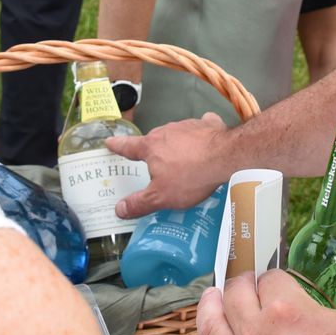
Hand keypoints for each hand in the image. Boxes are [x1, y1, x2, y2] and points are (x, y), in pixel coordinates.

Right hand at [108, 112, 229, 216]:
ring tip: (183, 160)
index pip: (128, 146)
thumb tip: (119, 209)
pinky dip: (200, 134)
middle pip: (154, 141)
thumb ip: (139, 203)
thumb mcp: (160, 197)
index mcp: (151, 147)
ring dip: (176, 145)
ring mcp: (187, 126)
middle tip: (155, 163)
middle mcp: (166, 132)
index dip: (117, 146)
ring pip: (176, 135)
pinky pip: (200, 128)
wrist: (226, 157)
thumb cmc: (190, 176)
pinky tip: (205, 141)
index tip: (109, 142)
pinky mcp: (208, 125)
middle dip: (152, 151)